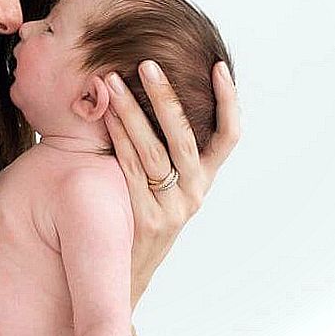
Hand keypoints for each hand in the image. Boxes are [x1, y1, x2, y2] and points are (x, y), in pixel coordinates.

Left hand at [103, 60, 238, 308]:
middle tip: (147, 63)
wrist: (127, 271)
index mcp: (205, 178)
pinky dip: (118, 140)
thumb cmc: (142, 214)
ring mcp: (172, 207)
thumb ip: (165, 148)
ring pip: (153, 152)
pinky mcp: (147, 220)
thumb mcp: (166, 185)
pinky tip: (105, 117)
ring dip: (132, 112)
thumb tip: (152, 92)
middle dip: (166, 96)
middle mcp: (195, 191)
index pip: (229, 135)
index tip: (218, 66)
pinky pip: (130, 171)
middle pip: (185, 136)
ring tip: (112, 81)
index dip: (228, 101)